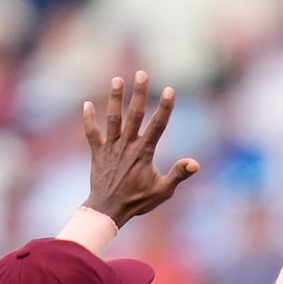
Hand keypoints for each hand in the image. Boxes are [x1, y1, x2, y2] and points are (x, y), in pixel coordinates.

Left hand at [81, 71, 199, 227]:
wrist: (108, 210)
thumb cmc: (138, 201)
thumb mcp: (163, 191)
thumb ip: (178, 175)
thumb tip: (195, 163)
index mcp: (144, 153)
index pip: (158, 125)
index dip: (165, 107)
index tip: (170, 90)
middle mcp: (127, 146)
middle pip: (134, 115)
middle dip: (139, 93)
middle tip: (141, 73)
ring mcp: (111, 148)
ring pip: (113, 119)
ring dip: (114, 99)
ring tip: (117, 80)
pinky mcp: (97, 152)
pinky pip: (91, 133)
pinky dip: (88, 119)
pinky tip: (87, 104)